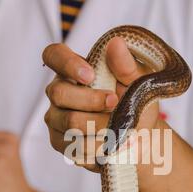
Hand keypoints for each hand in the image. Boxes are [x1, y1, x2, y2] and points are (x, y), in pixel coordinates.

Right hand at [43, 37, 160, 170]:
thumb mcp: (138, 83)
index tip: (90, 75)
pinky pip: (75, 146)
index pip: (54, 55)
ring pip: (69, 123)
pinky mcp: (59, 142)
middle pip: (59, 93)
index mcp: (74, 70)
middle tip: (115, 104)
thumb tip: (116, 44)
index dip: (66, 63)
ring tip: (121, 129)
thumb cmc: (135, 104)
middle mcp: (59, 92)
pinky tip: (112, 144)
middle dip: (91, 101)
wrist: (138, 137)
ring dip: (101, 127)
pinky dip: (99, 147)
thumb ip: (126, 66)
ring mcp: (56, 118)